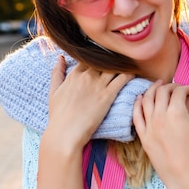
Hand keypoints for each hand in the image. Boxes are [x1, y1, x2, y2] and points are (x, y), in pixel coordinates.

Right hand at [38, 56, 133, 188]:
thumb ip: (57, 73)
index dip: (97, 55)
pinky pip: (122, 78)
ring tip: (130, 62)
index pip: (88, 57)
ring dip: (122, 63)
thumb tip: (60, 58)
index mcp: (74, 74)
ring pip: (114, 66)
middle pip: (103, 59)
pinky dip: (130, 72)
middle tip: (122, 56)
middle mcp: (87, 76)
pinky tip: (134, 71)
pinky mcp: (108, 95)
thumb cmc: (58, 115)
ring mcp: (98, 85)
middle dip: (112, 57)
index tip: (106, 55)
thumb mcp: (54, 91)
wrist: (65, 133)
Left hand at [133, 82, 188, 188]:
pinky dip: (138, 104)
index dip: (187, 87)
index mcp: (177, 113)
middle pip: (161, 91)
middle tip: (177, 87)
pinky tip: (141, 98)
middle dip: (170, 86)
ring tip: (158, 86)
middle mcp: (160, 117)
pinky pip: (136, 115)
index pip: (178, 90)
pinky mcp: (143, 137)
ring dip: (152, 89)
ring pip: (146, 99)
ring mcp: (149, 127)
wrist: (188, 178)